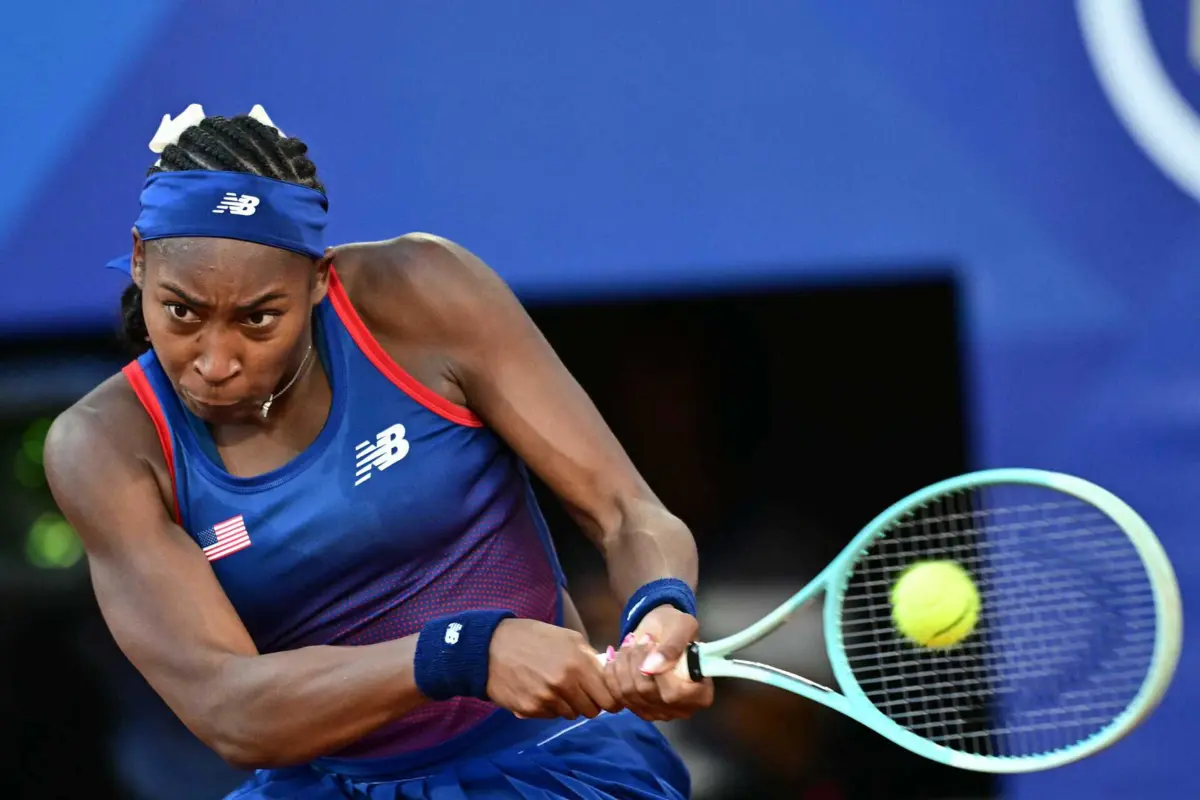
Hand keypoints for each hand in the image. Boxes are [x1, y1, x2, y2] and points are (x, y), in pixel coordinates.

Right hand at [486, 618, 621, 719]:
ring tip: (554, 686)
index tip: (606, 698)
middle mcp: (565, 683)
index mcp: (578, 663)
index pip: (608, 698)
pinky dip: (548, 707)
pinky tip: (538, 690)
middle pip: (592, 711)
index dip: (610, 700)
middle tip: (579, 691)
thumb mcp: (568, 637)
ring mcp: (547, 698)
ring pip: (571, 714)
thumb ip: (590, 658)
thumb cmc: (533, 637)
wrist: (491, 646)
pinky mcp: (530, 709)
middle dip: (589, 703)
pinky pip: (551, 716)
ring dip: (568, 704)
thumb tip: (608, 677)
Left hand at [603, 605, 713, 721]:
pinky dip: (611, 673)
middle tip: (640, 639)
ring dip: (623, 663)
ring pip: (629, 693)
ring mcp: (658, 712)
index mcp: (700, 693)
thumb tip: (650, 668)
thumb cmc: (676, 627)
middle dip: (636, 660)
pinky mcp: (637, 709)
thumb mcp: (682, 627)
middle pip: (647, 692)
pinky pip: (616, 695)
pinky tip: (615, 657)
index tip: (652, 644)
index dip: (658, 672)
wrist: (659, 631)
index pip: (674, 693)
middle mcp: (680, 709)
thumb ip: (672, 647)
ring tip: (630, 644)